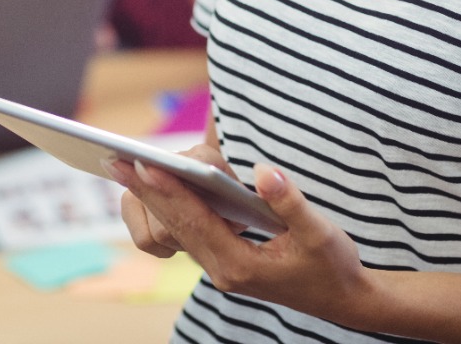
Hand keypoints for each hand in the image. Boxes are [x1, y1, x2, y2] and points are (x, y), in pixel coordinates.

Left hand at [111, 157, 370, 323]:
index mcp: (241, 266)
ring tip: (125, 168)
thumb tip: (263, 172)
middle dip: (146, 192)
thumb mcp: (320, 232)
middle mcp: (223, 271)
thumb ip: (290, 202)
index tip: (142, 164)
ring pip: (177, 231)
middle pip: (176, 226)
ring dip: (153, 200)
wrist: (346, 301)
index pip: (196, 221)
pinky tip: (156, 187)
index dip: (169, 190)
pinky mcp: (224, 263)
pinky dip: (171, 208)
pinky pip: (189, 233)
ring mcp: (221, 270)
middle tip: (114, 160)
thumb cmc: (335, 265)